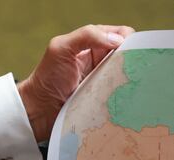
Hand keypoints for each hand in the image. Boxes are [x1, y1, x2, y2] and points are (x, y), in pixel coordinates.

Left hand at [17, 24, 134, 141]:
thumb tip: (117, 40)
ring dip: (130, 79)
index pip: (121, 34)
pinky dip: (126, 95)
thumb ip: (86, 35)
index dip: (129, 39)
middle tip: (132, 70)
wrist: (39, 111)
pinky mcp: (106, 100)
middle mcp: (102, 61)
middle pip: (129, 55)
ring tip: (132, 85)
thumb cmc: (47, 78)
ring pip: (128, 75)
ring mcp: (105, 81)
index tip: (129, 51)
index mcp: (93, 43)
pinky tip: (126, 98)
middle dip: (134, 60)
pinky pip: (122, 95)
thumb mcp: (61, 48)